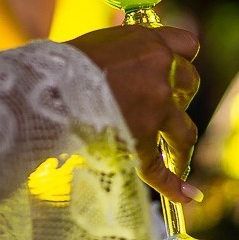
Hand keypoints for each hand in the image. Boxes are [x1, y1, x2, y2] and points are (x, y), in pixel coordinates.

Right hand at [68, 25, 202, 202]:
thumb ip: (123, 53)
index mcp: (149, 43)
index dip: (184, 59)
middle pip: (190, 84)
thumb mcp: (100, 45)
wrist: (48, 89)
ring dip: (182, 146)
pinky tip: (185, 196)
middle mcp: (161, 72)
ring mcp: (157, 107)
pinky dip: (173, 184)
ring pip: (185, 130)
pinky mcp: (144, 139)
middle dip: (180, 97)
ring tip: (180, 160)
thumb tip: (123, 64)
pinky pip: (160, 168)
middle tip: (162, 109)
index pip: (186, 44)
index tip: (177, 70)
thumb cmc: (62, 64)